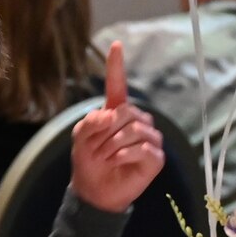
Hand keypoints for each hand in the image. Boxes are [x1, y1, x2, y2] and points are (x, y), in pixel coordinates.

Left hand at [69, 42, 164, 212]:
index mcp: (117, 112)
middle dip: (106, 132)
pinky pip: (143, 148)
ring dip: (113, 145)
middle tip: (97, 149)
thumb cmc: (89, 162)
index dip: (116, 65)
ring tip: (105, 157)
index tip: (116, 45)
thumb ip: (90, 121)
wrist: (94, 191)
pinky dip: (124, 155)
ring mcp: (149, 139)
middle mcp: (137, 121)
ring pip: (135, 129)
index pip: (118, 85)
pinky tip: (117, 162)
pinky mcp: (156, 157)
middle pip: (126, 112)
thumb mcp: (80, 138)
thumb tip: (110, 116)